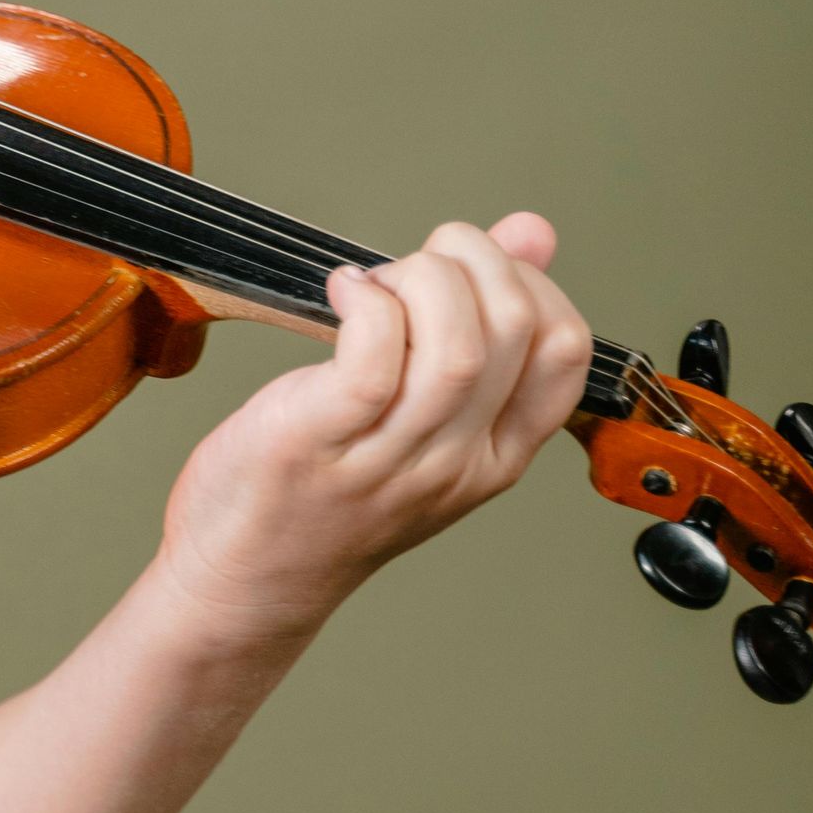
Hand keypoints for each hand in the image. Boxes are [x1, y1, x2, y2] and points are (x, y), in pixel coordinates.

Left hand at [155, 213, 592, 643]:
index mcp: (494, 456)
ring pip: (456, 343)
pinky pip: (373, 352)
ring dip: (420, 278)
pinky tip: (343, 294)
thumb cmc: (324, 495)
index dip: (531, 282)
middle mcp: (454, 461)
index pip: (565, 350)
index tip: (473, 271)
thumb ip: (479, 330)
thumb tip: (532, 232)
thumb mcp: (422, 417)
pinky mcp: (321, 438)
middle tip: (416, 264)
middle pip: (515, 329)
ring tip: (377, 283)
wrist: (247, 580)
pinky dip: (365, 300)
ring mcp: (391, 456)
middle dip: (473, 260)